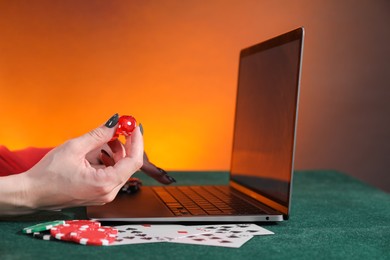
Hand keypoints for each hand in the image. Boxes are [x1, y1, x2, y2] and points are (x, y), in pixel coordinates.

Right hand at [21, 115, 142, 211]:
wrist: (31, 193)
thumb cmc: (48, 174)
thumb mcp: (74, 148)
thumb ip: (98, 135)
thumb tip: (115, 123)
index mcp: (105, 183)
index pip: (134, 161)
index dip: (137, 141)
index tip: (135, 127)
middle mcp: (108, 193)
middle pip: (129, 165)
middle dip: (127, 145)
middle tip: (120, 128)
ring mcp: (104, 195)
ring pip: (121, 169)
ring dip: (117, 152)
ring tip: (104, 140)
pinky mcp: (99, 194)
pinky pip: (112, 175)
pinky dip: (110, 161)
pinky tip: (99, 152)